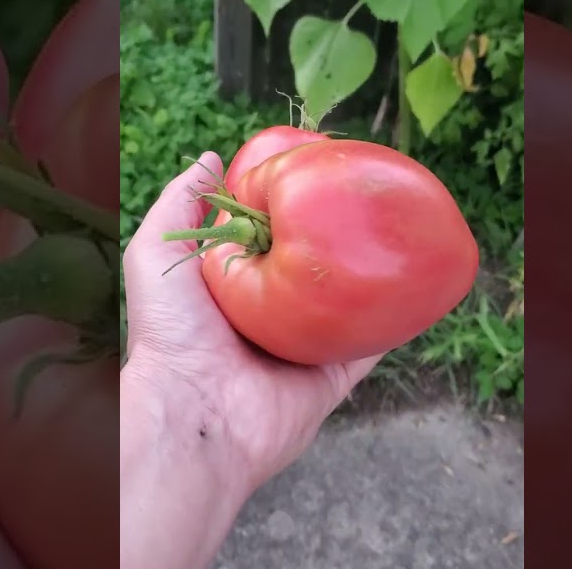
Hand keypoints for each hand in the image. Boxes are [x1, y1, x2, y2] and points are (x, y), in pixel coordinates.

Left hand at [119, 154, 380, 568]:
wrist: (197, 413)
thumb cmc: (172, 333)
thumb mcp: (157, 252)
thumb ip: (180, 203)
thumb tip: (211, 159)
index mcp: (231, 287)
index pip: (266, 237)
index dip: (287, 207)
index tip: (314, 172)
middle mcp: (270, 317)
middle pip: (312, 269)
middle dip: (335, 238)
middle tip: (364, 198)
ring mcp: (304, 347)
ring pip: (348, 304)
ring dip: (372, 276)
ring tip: (398, 233)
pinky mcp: (332, 374)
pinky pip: (372, 344)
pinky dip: (393, 319)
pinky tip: (414, 286)